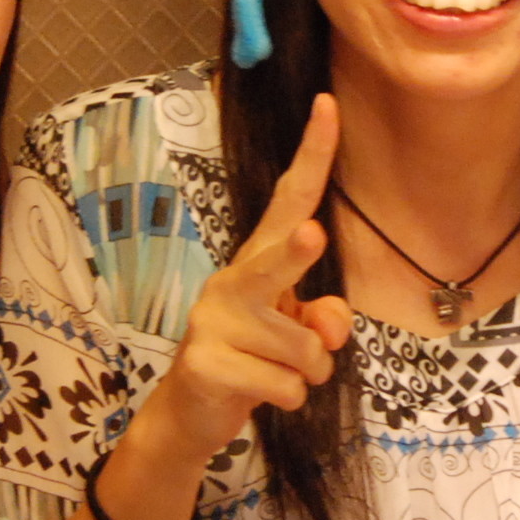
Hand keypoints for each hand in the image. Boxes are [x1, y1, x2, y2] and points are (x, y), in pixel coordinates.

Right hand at [138, 96, 352, 458]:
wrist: (189, 413)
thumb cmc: (253, 359)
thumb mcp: (297, 336)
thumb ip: (323, 321)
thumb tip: (329, 325)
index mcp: (256, 262)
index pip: (288, 200)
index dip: (312, 155)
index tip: (329, 106)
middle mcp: (231, 283)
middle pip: (273, 263)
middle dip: (295, 255)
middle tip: (314, 237)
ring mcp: (214, 323)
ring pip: (304, 351)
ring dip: (308, 374)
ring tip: (277, 374)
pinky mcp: (207, 365)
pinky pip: (286, 387)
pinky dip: (290, 399)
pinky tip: (261, 395)